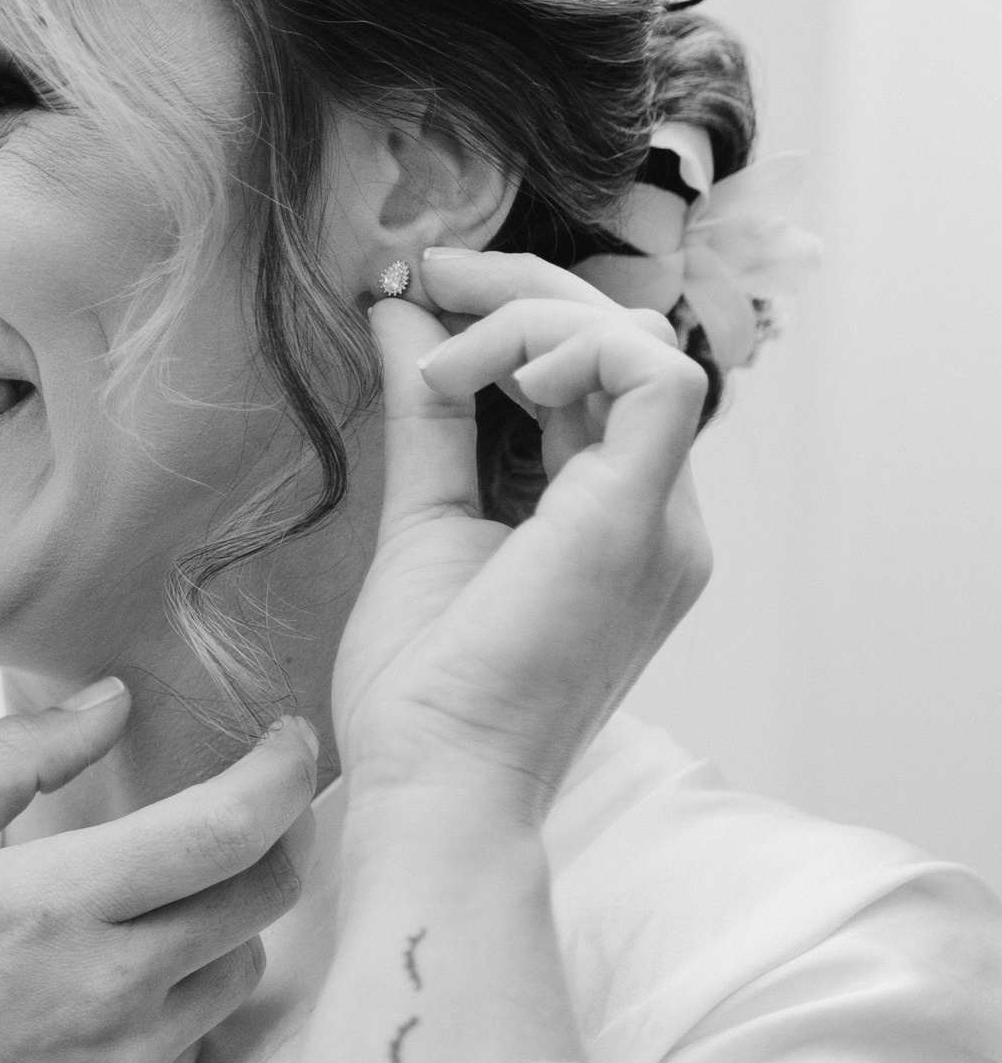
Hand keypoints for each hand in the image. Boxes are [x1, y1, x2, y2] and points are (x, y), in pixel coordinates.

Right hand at [0, 690, 319, 1062]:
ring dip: (218, 928)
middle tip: (235, 817)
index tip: (292, 741)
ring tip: (142, 913)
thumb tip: (111, 700)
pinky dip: (172, 1009)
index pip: (224, 829)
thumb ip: (10, 758)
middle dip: (268, 841)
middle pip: (259, 897)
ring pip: (238, 973)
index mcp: (52, 904)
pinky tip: (95, 1003)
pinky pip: (194, 1046)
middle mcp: (109, 991)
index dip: (282, 774)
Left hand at [333, 246, 709, 823]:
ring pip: (637, 344)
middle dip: (520, 289)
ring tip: (442, 365)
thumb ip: (429, 416)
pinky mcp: (640, 519)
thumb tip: (401, 313)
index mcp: (617, 526)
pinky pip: (652, 374)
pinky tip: (490, 376)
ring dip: (529, 319)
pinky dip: (566, 346)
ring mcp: (663, 524)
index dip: (517, 316)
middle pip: (622, 346)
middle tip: (425, 276)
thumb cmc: (424, 695)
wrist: (432, 785)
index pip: (597, 379)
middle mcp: (661, 523)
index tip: (420, 293)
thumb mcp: (422, 521)